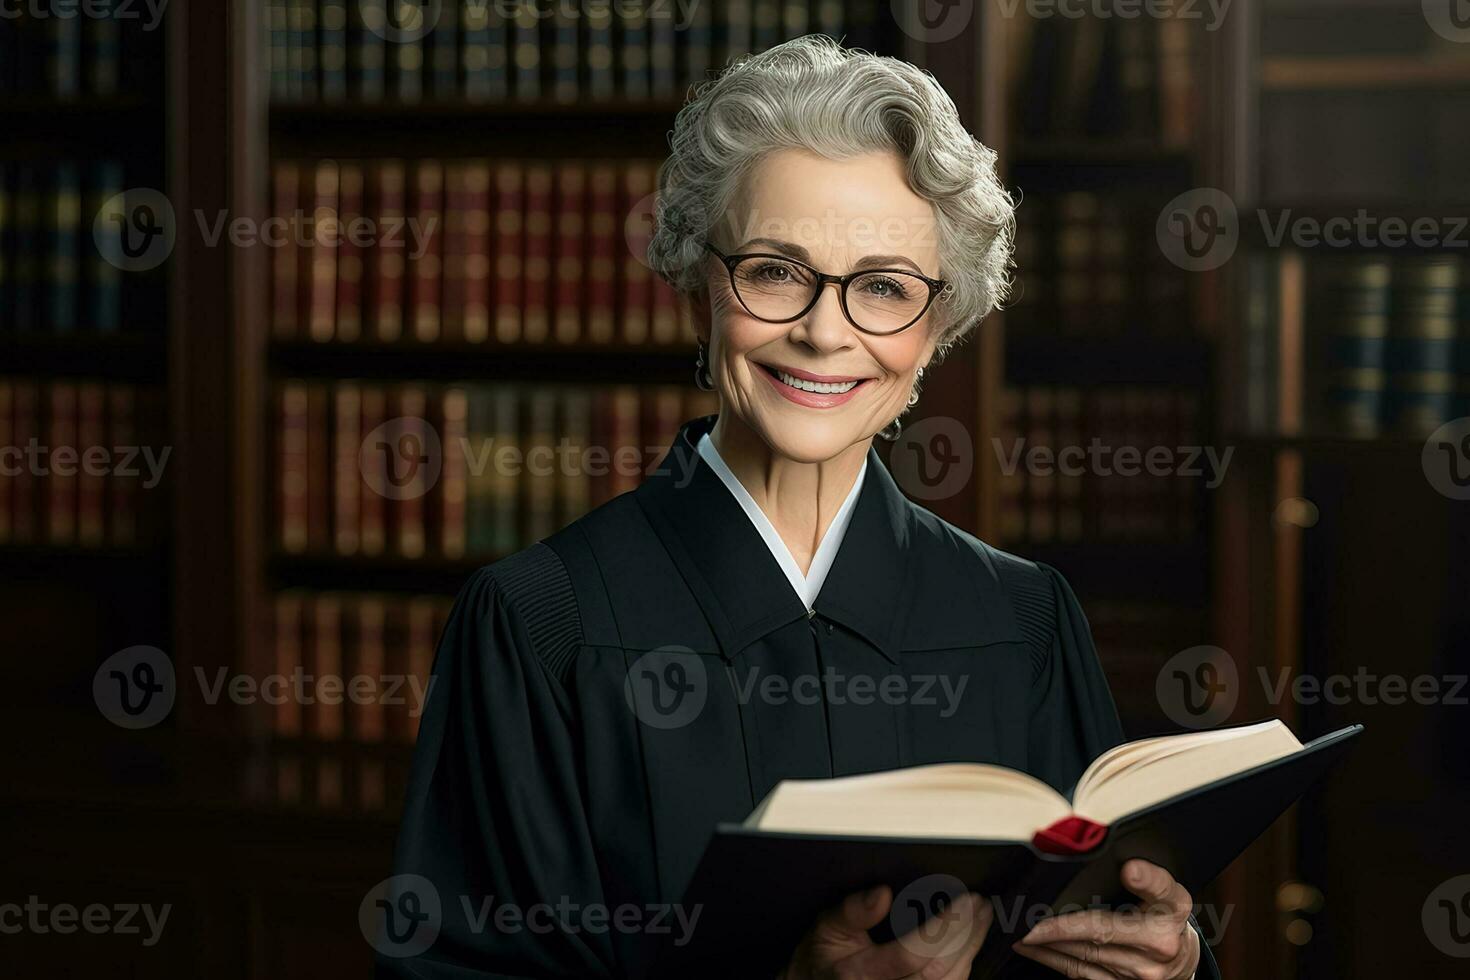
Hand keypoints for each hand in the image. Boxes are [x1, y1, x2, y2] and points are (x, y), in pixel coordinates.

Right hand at [781, 884, 993, 979]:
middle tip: (979, 903)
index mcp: (859, 974)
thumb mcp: (827, 925)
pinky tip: (970, 943)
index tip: (964, 900)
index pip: (909, 954)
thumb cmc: (824, 957)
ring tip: (982, 917)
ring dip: (970, 948)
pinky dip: (964, 965)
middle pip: (937, 971)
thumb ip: (852, 910)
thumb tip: (881, 893)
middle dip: (964, 934)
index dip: (942, 928)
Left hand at [1013, 859, 1199, 979]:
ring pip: (1086, 954)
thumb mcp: (1165, 891)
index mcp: (1172, 910)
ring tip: (1022, 929)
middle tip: (1029, 915)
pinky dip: (1053, 959)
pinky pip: (1082, 972)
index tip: (1130, 870)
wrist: (1180, 960)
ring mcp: (1141, 972)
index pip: (1162, 890)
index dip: (1146, 880)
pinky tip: (1034, 949)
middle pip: (1103, 931)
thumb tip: (1125, 866)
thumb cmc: (1163, 916)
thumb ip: (1148, 876)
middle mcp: (1160, 945)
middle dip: (1060, 924)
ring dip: (1049, 942)